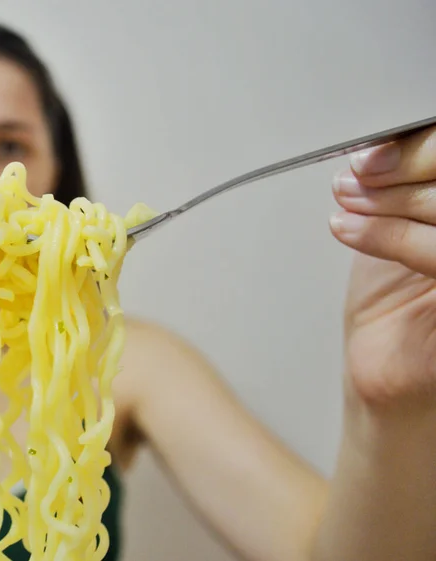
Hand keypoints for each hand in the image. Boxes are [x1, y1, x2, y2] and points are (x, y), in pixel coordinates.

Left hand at [331, 126, 435, 409]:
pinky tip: (348, 228)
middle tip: (359, 172)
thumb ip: (404, 186)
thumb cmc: (397, 301)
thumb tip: (382, 140)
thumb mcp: (401, 229)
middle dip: (410, 164)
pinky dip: (391, 235)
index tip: (374, 148)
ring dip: (392, 200)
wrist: (389, 368)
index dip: (422, 146)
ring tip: (348, 199)